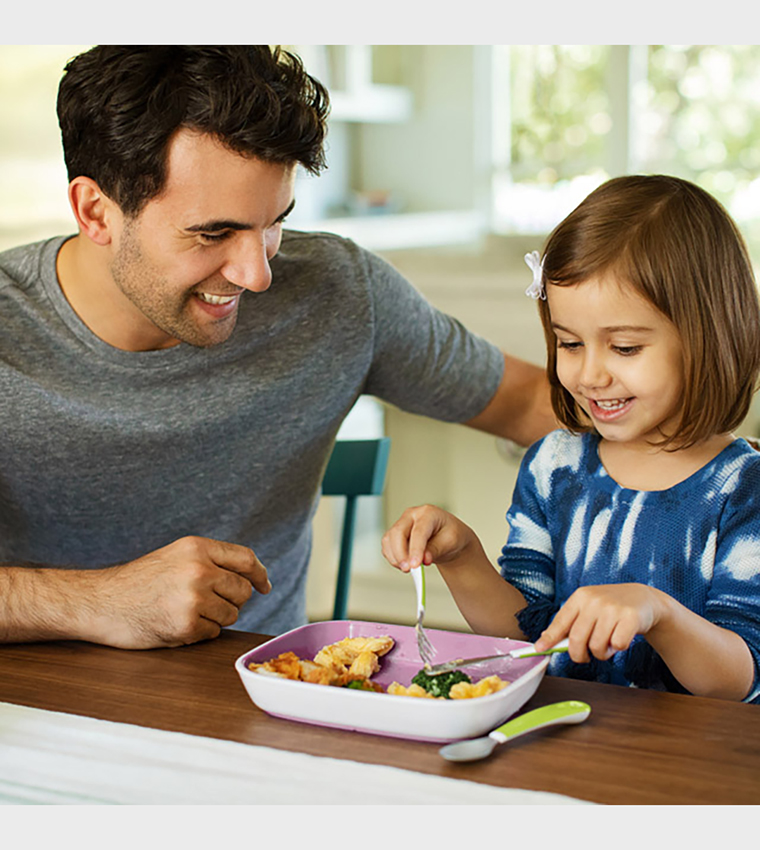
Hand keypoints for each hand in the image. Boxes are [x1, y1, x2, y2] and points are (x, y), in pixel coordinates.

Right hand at [83, 536, 270, 648]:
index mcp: (197, 548)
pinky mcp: (186, 625)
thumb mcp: (175, 556)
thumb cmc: (139, 582)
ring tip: (184, 612)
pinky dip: (199, 634)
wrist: (101, 602)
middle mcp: (199, 569)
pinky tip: (175, 624)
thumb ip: (210, 561)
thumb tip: (251, 577)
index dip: (259, 574)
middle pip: (242, 591)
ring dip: (214, 619)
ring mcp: (193, 598)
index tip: (264, 586)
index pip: (245, 559)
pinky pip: (213, 634)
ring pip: (231, 615)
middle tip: (206, 603)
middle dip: (231, 601)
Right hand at [381, 504, 477, 572]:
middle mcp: (412, 515)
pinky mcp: (395, 535)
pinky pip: (387, 547)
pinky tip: (404, 564)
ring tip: (409, 569)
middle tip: (409, 569)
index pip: (418, 531)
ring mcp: (402, 524)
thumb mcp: (451, 541)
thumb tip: (424, 559)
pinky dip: (393, 558)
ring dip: (396, 558)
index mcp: (428, 513)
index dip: (415, 549)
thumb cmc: (451, 535)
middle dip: (401, 554)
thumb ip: (436, 549)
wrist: (448, 538)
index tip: (415, 565)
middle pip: (398, 533)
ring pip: (389, 540)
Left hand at [534, 583, 667, 662]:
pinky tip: (621, 638)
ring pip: (597, 646)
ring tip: (608, 643)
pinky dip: (618, 648)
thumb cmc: (611, 607)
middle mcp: (594, 600)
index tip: (539, 649)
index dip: (549, 638)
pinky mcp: (630, 617)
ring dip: (602, 653)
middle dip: (579, 655)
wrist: (642, 599)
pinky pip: (617, 646)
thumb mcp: (588, 607)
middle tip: (585, 657)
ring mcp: (612, 608)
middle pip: (577, 639)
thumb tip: (546, 640)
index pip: (560, 621)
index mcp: (580, 597)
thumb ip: (570, 622)